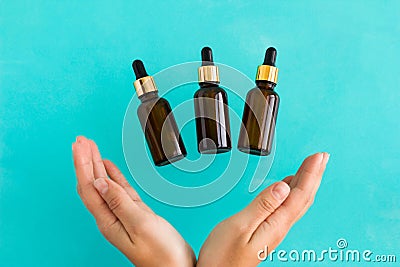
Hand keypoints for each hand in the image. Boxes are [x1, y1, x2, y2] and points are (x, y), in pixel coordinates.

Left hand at [72, 136, 195, 266]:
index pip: (89, 187)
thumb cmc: (162, 254)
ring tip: (90, 148)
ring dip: (95, 165)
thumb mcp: (141, 225)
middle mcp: (111, 216)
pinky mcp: (135, 213)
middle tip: (81, 141)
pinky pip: (119, 189)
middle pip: (92, 183)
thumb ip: (119, 202)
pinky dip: (112, 175)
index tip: (78, 146)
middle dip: (85, 160)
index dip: (82, 164)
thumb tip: (99, 182)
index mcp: (108, 220)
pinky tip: (107, 167)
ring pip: (104, 184)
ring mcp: (122, 214)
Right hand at [196, 152, 328, 266]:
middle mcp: (278, 227)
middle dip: (314, 175)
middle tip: (322, 157)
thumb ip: (262, 205)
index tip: (318, 156)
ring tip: (311, 168)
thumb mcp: (240, 225)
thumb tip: (283, 187)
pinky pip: (287, 208)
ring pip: (297, 202)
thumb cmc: (223, 256)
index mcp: (275, 223)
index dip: (310, 173)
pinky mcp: (266, 231)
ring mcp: (273, 230)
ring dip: (306, 182)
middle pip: (303, 197)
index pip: (299, 194)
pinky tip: (289, 187)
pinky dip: (292, 192)